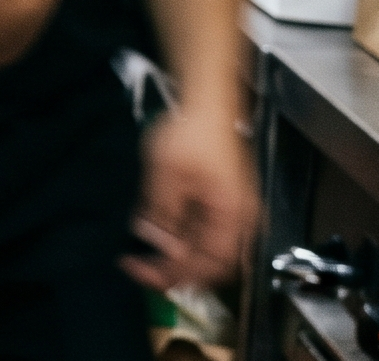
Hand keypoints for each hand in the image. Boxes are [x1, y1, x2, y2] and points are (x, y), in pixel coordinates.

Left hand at [123, 106, 257, 289]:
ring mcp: (232, 212)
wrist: (208, 104)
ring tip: (145, 256)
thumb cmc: (193, 133)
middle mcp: (239, 220)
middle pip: (211, 264)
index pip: (208, 264)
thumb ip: (163, 214)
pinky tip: (156, 235)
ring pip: (206, 251)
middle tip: (142, 271)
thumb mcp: (167, 174)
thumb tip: (157, 246)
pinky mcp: (221, 204)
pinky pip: (203, 234)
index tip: (140, 272)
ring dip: (177, 258)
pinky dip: (180, 240)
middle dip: (176, 272)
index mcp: (232, 216)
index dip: (174, 274)